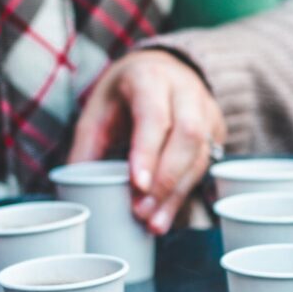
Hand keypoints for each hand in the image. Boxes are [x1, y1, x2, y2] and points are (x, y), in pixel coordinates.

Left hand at [69, 50, 225, 234]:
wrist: (162, 68)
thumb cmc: (125, 93)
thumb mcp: (99, 109)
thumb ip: (87, 146)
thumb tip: (76, 188)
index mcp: (150, 78)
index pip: (155, 115)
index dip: (148, 152)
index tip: (137, 185)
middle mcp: (185, 91)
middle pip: (187, 136)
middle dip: (166, 179)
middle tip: (141, 211)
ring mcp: (206, 110)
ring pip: (200, 155)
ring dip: (176, 194)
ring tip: (153, 223)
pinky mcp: (216, 130)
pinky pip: (205, 165)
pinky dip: (184, 193)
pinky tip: (165, 214)